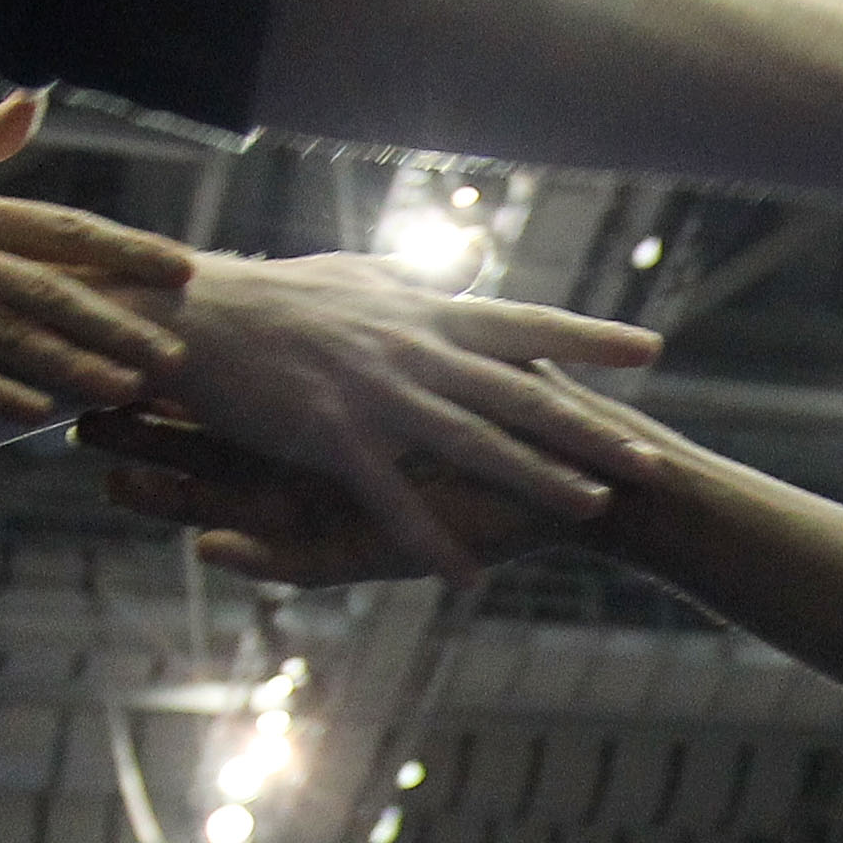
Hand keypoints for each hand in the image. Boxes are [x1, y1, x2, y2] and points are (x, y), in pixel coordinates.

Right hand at [153, 254, 665, 578]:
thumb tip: (466, 266)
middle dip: (588, 430)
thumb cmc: (271, 296)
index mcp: (422, 311)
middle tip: (649, 459)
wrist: (192, 312)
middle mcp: (413, 350)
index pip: (524, 322)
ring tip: (591, 510)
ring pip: (474, 443)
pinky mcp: (332, 436)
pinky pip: (393, 499)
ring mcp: (376, 394)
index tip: (650, 348)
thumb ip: (417, 278)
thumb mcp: (355, 276)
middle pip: (519, 393)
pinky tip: (468, 576)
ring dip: (537, 479)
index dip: (589, 337)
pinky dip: (433, 539)